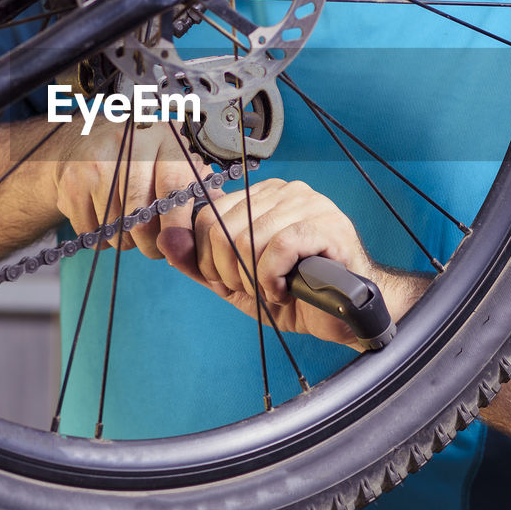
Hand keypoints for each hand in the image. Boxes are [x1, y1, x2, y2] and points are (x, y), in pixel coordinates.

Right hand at [50, 117, 208, 258]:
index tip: (180, 246)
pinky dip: (100, 237)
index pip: (175, 188)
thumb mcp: (172, 161)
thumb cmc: (137, 157)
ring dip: (124, 240)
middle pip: (143, 216)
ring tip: (128, 224)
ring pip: (117, 228)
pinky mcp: (73, 181)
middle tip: (153, 246)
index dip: (178, 225)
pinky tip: (105, 219)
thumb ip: (198, 188)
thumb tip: (218, 221)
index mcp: (164, 139)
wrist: (84, 141)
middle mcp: (130, 145)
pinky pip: (91, 231)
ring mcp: (97, 162)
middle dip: (150, 244)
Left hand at [179, 178, 417, 345]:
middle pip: (220, 229)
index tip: (232, 281)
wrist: (345, 317)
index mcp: (260, 197)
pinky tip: (287, 290)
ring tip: (275, 290)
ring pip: (247, 240)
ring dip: (254, 280)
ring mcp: (307, 204)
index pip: (206, 218)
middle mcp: (282, 192)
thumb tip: (164, 240)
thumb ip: (198, 263)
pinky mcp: (326, 225)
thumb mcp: (235, 282)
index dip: (207, 260)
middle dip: (229, 273)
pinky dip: (274, 278)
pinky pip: (279, 248)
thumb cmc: (294, 296)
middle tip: (254, 289)